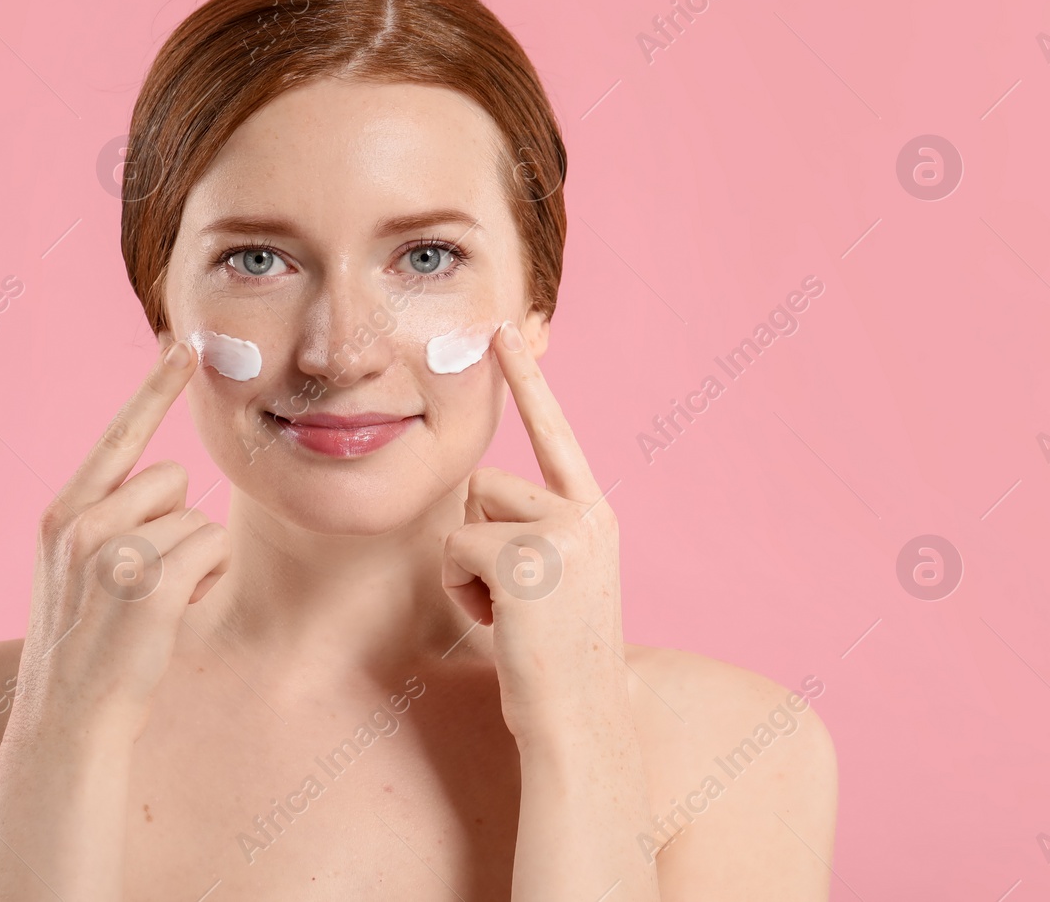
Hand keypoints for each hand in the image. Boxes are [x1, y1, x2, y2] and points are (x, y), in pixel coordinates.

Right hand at [13, 339, 231, 742]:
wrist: (66, 720)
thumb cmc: (84, 646)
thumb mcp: (73, 570)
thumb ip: (107, 519)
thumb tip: (173, 480)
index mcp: (61, 514)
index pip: (117, 437)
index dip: (153, 389)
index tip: (184, 345)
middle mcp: (82, 523)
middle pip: (171, 480)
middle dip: (174, 524)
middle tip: (141, 583)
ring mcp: (114, 552)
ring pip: (196, 520)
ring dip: (193, 560)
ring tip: (151, 607)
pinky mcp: (150, 584)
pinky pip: (209, 551)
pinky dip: (206, 581)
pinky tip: (173, 616)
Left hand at [440, 320, 624, 742]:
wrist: (580, 726)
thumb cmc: (553, 663)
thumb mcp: (551, 584)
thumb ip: (526, 533)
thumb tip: (472, 498)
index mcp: (594, 516)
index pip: (554, 434)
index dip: (529, 379)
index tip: (509, 324)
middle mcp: (586, 514)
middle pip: (483, 485)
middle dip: (476, 541)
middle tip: (514, 604)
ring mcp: (561, 533)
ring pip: (465, 516)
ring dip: (468, 569)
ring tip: (510, 617)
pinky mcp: (527, 558)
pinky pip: (456, 550)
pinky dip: (462, 592)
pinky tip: (500, 626)